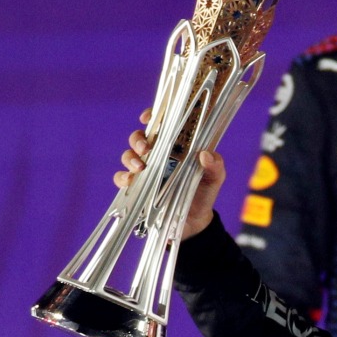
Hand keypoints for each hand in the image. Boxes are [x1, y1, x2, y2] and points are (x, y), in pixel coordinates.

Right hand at [114, 109, 224, 238]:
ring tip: (141, 168)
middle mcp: (157, 154)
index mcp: (174, 145)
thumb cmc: (205, 191)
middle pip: (139, 138)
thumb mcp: (215, 178)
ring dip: (130, 158)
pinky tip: (130, 181)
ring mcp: (145, 170)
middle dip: (138, 140)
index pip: (160, 125)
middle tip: (146, 149)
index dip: (152, 116)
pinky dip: (122, 178)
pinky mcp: (137, 188)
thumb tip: (205, 154)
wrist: (195, 219)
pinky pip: (121, 178)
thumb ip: (215, 166)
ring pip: (128, 156)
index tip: (147, 118)